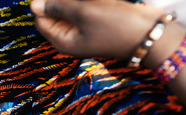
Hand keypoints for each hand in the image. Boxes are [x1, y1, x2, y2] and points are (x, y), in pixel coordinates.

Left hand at [31, 0, 165, 58]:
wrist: (151, 35)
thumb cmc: (117, 26)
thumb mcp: (84, 12)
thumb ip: (58, 7)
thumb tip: (33, 5)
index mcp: (62, 40)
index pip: (41, 18)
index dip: (45, 2)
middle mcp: (71, 36)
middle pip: (56, 11)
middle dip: (63, 1)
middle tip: (86, 3)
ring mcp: (86, 29)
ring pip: (72, 7)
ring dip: (78, 1)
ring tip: (96, 3)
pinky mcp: (99, 21)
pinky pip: (87, 6)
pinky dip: (89, 1)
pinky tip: (103, 2)